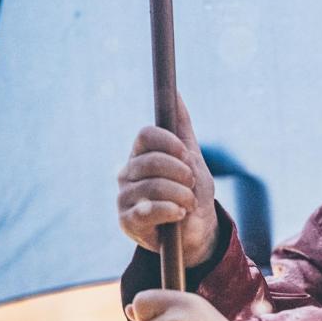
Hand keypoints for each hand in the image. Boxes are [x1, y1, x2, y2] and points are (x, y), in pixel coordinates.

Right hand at [117, 93, 218, 266]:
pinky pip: (148, 210)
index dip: (169, 143)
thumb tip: (175, 92)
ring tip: (189, 203)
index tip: (187, 154)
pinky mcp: (126, 221)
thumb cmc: (192, 190)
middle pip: (151, 160)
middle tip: (191, 184)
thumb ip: (181, 126)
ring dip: (181, 194)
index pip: (146, 135)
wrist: (197, 229)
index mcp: (141, 154)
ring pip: (153, 186)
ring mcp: (124, 197)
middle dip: (181, 173)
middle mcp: (128, 173)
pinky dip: (171, 211)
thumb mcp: (191, 156)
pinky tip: (180, 214)